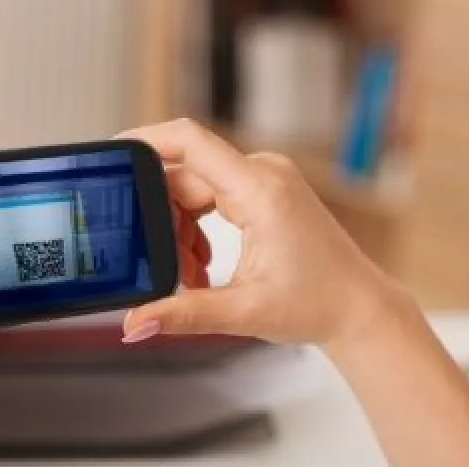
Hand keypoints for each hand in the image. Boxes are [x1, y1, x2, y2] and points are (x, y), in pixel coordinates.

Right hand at [119, 119, 400, 348]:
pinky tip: (202, 267)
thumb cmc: (317, 304)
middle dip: (163, 221)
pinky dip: (197, 230)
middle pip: (184, 175)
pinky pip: (212, 198)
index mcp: (260, 189)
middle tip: (167, 269)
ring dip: (180, 231)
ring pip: (195, 190)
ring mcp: (265, 180)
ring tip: (192, 277)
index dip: (144, 140)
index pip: (189, 141)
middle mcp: (263, 173)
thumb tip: (135, 323)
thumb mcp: (242, 312)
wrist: (358, 309)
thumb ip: (182, 314)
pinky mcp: (265, 192)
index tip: (110, 153)